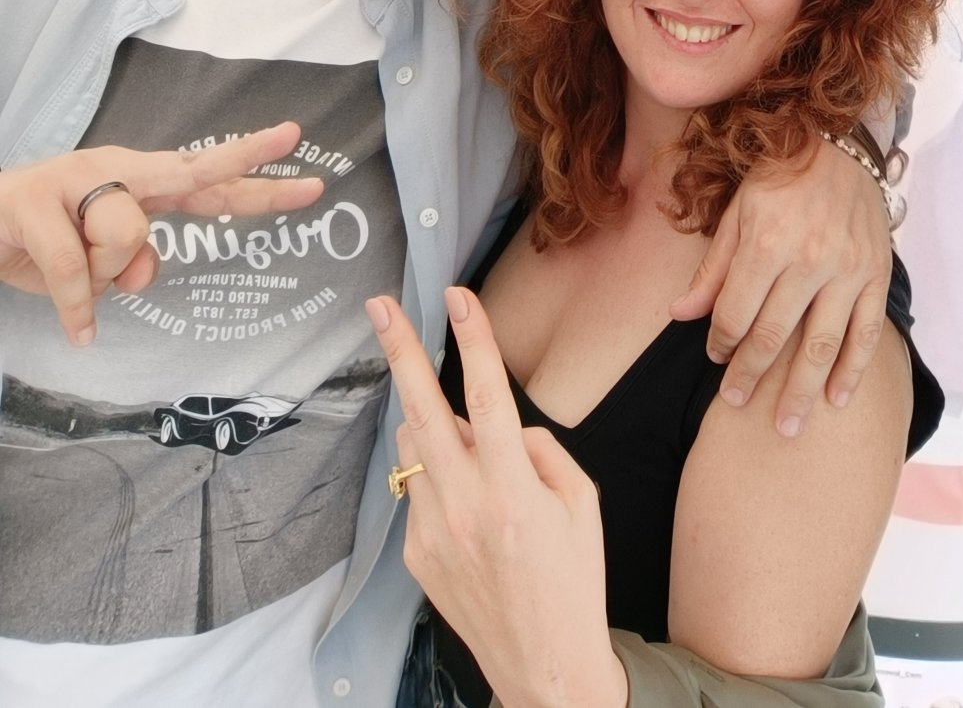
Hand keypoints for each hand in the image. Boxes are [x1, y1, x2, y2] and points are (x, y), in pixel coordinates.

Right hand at [0, 123, 324, 345]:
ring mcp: (75, 176)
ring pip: (127, 236)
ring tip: (70, 271)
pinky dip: (76, 306)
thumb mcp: (95, 266)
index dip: (256, 174)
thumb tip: (145, 268)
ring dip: (102, 275)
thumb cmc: (41, 243)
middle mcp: (116, 169)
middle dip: (246, 154)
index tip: (305, 156)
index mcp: (138, 184)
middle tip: (294, 132)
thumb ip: (132, 265)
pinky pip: (74, 267)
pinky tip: (78, 328)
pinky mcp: (33, 198)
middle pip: (192, 166)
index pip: (206, 179)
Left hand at [368, 287, 627, 707]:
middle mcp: (465, 507)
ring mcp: (432, 532)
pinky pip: (418, 489)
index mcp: (513, 491)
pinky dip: (438, 475)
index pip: (488, 397)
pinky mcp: (415, 554)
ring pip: (415, 446)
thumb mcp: (580, 502)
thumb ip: (539, 450)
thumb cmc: (574, 580)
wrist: (545, 665)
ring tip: (466, 439)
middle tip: (381, 306)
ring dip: (431, 422)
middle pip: (424, 411)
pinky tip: (469, 503)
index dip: (473, 341)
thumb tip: (498, 426)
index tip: (458, 298)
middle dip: (401, 351)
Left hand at [671, 137, 890, 434]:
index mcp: (767, 242)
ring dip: (801, 391)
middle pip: (774, 336)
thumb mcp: (736, 212)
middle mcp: (809, 259)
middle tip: (734, 404)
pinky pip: (866, 332)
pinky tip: (837, 400)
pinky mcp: (876, 274)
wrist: (840, 145)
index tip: (715, 355)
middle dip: (750, 375)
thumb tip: (679, 315)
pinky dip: (853, 370)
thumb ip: (712, 268)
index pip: (736, 313)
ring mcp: (848, 270)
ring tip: (785, 427)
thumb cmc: (779, 177)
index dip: (720, 342)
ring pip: (821, 345)